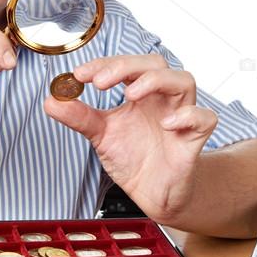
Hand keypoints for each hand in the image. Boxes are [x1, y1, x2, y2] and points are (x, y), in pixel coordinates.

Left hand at [43, 54, 217, 222]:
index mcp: (140, 92)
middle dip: (127, 66)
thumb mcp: (101, 136)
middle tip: (100, 82)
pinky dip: (189, 115)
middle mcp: (162, 99)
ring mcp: (181, 116)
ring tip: (130, 95)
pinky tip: (168, 123)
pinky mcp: (195, 139)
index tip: (80, 75)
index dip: (104, 64)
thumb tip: (52, 100)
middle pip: (155, 63)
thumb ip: (79, 117)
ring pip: (183, 81)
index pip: (126, 64)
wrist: (154, 194)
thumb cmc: (134, 158)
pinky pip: (205, 118)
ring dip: (156, 81)